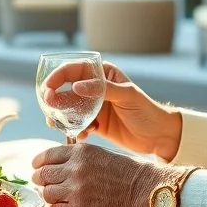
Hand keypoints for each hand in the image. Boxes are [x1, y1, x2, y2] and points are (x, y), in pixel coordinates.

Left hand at [31, 143, 168, 206]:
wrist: (145, 189)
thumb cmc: (129, 172)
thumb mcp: (101, 153)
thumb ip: (79, 157)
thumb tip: (60, 165)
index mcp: (80, 152)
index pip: (47, 156)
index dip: (39, 163)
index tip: (37, 167)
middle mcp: (75, 168)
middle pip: (43, 175)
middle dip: (40, 180)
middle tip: (41, 184)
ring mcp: (76, 189)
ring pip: (47, 194)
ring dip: (49, 196)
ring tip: (56, 197)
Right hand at [40, 61, 182, 159]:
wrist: (159, 136)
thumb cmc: (147, 111)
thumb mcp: (127, 96)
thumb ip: (102, 89)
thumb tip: (76, 86)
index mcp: (103, 74)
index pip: (74, 70)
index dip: (57, 76)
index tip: (47, 87)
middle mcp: (96, 88)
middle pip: (66, 89)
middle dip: (54, 98)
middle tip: (48, 108)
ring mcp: (95, 107)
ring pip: (69, 109)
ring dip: (60, 117)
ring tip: (56, 125)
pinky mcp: (96, 124)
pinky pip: (78, 125)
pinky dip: (74, 131)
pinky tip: (80, 136)